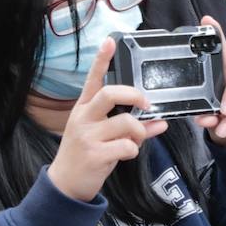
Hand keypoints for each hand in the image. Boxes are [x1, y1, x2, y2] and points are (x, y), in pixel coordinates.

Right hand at [48, 37, 168, 202]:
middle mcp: (84, 118)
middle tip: (146, 103)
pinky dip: (134, 150)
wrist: (65, 183)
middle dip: (134, 95)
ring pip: (125, 122)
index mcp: (83, 109)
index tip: (110, 41)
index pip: (92, 79)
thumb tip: (160, 122)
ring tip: (138, 138)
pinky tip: (127, 154)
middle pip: (109, 93)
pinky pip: (126, 146)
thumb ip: (129, 126)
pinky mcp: (95, 155)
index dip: (101, 59)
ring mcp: (88, 136)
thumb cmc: (85, 154)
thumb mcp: (101, 136)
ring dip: (140, 130)